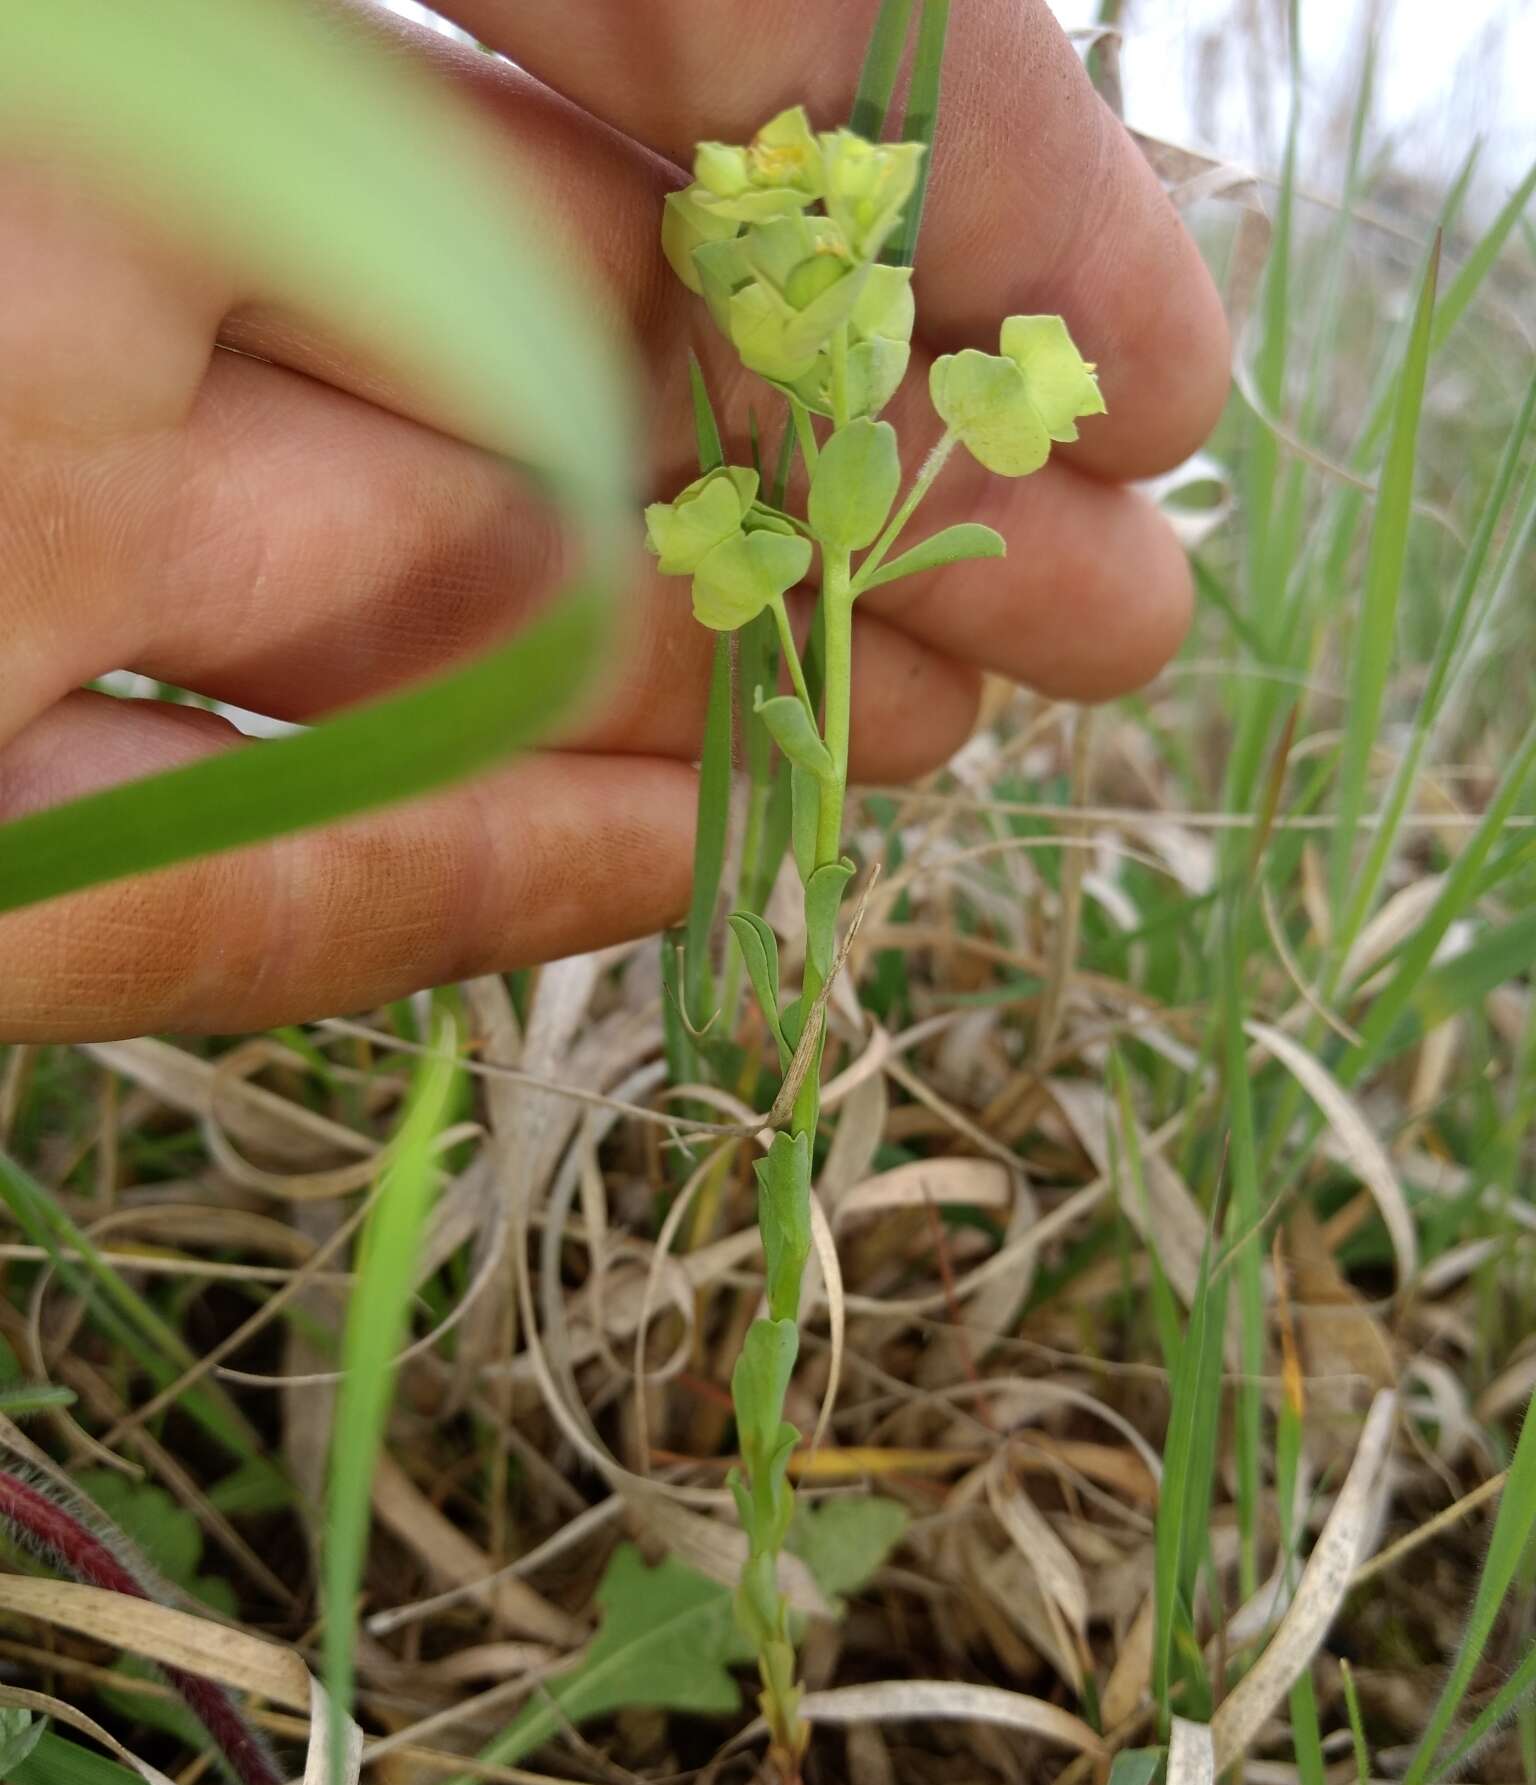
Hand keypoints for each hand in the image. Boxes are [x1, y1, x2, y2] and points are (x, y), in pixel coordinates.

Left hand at [0, 0, 1226, 1040]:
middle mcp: (51, 319)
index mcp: (143, 59)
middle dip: (865, 483)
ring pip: (421, 644)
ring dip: (710, 695)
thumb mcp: (174, 80)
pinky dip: (472, 882)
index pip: (620, 36)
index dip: (917, 170)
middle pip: (553, 384)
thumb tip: (807, 153)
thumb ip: (504, 120)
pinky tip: (692, 863)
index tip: (1141, 355)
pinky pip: (235, 885)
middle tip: (1111, 599)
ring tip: (955, 730)